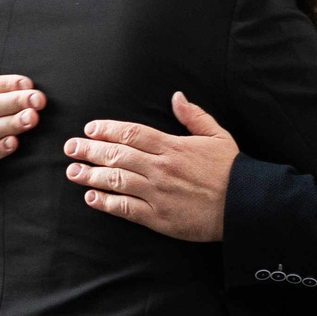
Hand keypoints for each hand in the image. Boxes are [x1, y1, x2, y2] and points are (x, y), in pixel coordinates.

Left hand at [63, 93, 238, 241]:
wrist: (246, 206)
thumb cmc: (232, 171)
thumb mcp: (217, 136)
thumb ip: (194, 116)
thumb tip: (177, 97)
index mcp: (173, 146)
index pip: (131, 133)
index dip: (107, 130)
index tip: (90, 129)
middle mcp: (161, 168)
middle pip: (117, 155)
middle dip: (89, 150)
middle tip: (70, 148)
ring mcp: (158, 194)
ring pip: (116, 181)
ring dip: (91, 175)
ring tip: (73, 172)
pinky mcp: (159, 218)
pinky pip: (126, 209)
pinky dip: (106, 203)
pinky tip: (92, 198)